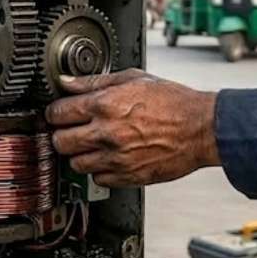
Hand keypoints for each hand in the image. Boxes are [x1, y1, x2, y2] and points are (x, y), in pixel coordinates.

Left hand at [45, 69, 220, 186]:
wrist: (202, 128)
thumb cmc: (173, 102)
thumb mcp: (133, 78)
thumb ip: (95, 81)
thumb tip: (67, 81)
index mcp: (104, 105)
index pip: (57, 113)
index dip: (54, 113)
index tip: (58, 114)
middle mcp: (106, 133)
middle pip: (59, 141)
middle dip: (61, 135)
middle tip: (70, 131)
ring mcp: (115, 158)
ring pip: (74, 163)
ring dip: (78, 155)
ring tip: (90, 145)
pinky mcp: (127, 176)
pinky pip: (97, 179)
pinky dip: (98, 170)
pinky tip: (108, 158)